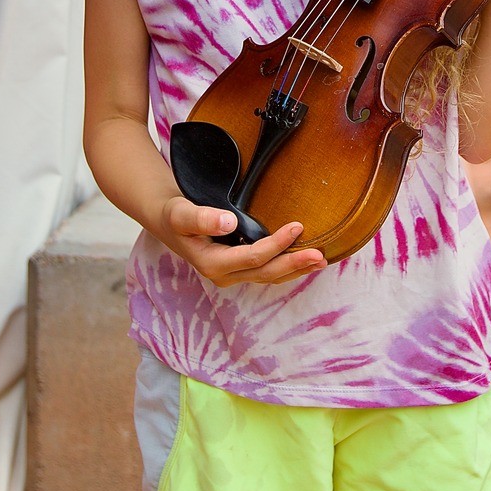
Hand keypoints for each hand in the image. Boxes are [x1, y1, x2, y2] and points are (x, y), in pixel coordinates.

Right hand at [158, 197, 325, 286]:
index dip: (276, 244)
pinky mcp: (240, 271)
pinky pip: (267, 273)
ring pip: (270, 277)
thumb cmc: (175, 216)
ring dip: (295, 270)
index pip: (252, 257)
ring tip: (321, 262)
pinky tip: (305, 263)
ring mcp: (233, 275)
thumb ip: (202, 218)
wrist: (169, 222)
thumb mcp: (182, 213)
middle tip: (320, 255)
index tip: (298, 226)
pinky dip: (288, 268)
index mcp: (212, 264)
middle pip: (266, 273)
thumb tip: (229, 222)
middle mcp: (225, 275)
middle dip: (294, 264)